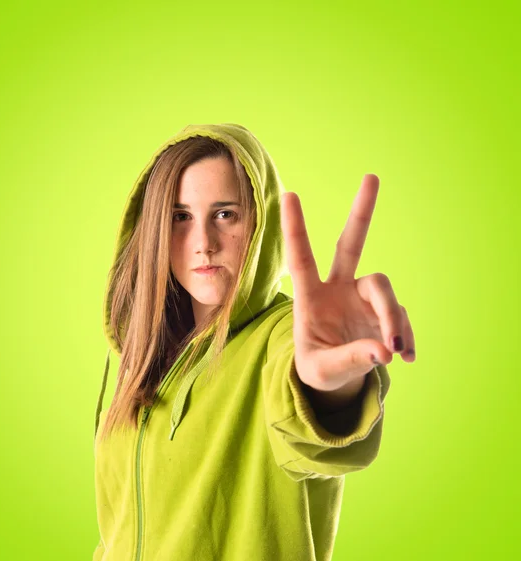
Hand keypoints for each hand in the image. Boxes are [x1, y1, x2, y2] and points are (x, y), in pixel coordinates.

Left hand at [280, 174, 414, 394]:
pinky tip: (407, 356)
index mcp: (310, 298)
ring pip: (384, 289)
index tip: (289, 195)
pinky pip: (400, 317)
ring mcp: (362, 298)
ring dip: (393, 317)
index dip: (296, 229)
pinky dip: (405, 336)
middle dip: (361, 212)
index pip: (301, 259)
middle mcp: (337, 289)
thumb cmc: (318, 369)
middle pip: (351, 245)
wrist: (336, 379)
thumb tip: (384, 350)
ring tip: (395, 350)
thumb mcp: (323, 370)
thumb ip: (350, 360)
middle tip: (371, 177)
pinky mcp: (383, 311)